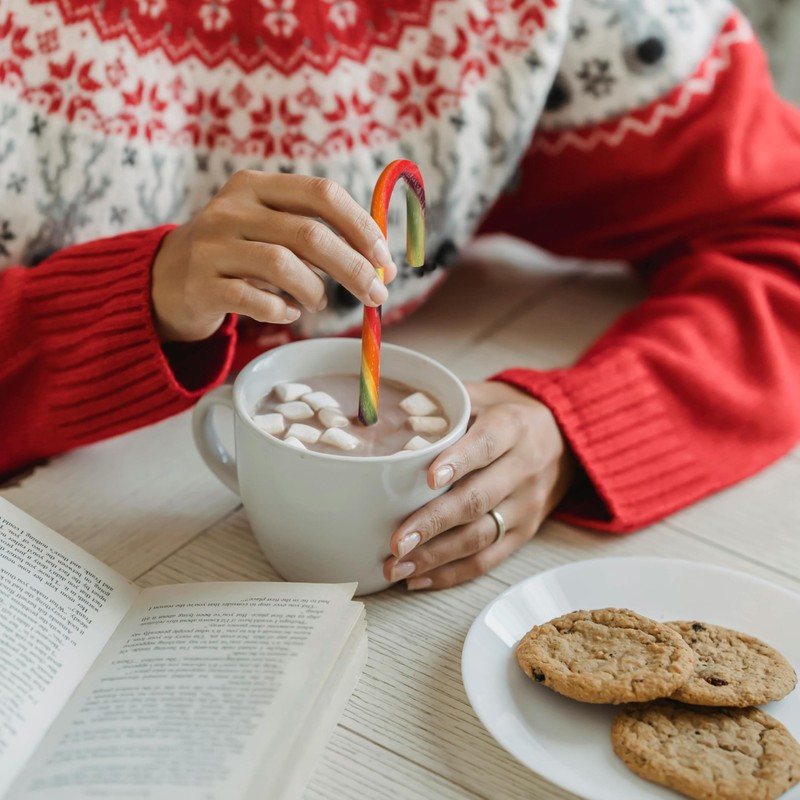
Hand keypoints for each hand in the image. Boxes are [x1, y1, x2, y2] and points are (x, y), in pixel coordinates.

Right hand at [151, 172, 396, 341]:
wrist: (165, 279)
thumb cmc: (235, 254)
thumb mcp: (266, 227)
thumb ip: (314, 234)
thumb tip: (377, 262)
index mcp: (255, 186)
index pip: (320, 194)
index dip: (360, 226)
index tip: (384, 258)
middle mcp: (231, 210)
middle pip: (308, 234)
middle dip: (352, 268)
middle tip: (375, 295)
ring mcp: (211, 246)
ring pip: (282, 265)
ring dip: (315, 290)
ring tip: (319, 302)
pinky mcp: (200, 285)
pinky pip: (253, 300)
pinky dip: (281, 311)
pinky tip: (288, 314)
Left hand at [383, 381, 575, 589]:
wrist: (566, 439)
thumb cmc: (509, 414)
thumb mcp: (485, 395)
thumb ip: (446, 404)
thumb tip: (394, 414)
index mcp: (513, 427)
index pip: (487, 444)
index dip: (459, 461)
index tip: (430, 478)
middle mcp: (524, 468)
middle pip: (477, 499)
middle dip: (433, 523)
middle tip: (396, 541)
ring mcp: (527, 506)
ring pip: (480, 536)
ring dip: (436, 556)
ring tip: (397, 565)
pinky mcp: (525, 533)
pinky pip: (488, 560)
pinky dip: (452, 573)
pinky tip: (419, 578)